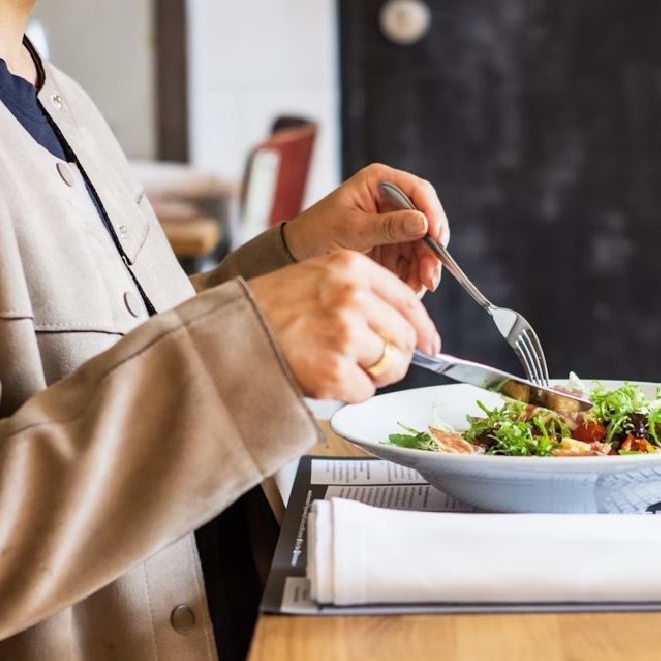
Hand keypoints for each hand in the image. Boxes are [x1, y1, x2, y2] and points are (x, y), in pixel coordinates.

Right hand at [247, 251, 440, 401]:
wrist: (229, 332)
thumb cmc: (270, 307)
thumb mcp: (317, 276)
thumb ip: (361, 291)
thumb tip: (407, 326)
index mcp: (351, 268)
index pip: (409, 301)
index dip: (424, 329)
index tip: (431, 345)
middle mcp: (353, 297)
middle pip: (405, 338)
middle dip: (395, 356)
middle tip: (372, 362)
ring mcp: (345, 335)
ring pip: (390, 366)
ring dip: (371, 374)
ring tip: (338, 365)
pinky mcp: (335, 371)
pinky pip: (366, 391)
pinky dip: (349, 391)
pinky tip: (323, 377)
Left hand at [282, 164, 447, 293]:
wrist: (298, 254)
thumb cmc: (318, 232)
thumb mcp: (352, 229)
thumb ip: (388, 226)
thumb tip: (423, 223)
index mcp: (380, 182)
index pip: (418, 191)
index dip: (432, 213)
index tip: (437, 237)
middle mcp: (392, 200)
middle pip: (427, 220)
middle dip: (431, 249)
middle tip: (431, 275)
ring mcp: (394, 224)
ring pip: (423, 244)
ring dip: (425, 267)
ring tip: (419, 287)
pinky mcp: (393, 245)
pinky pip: (413, 260)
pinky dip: (415, 275)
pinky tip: (411, 288)